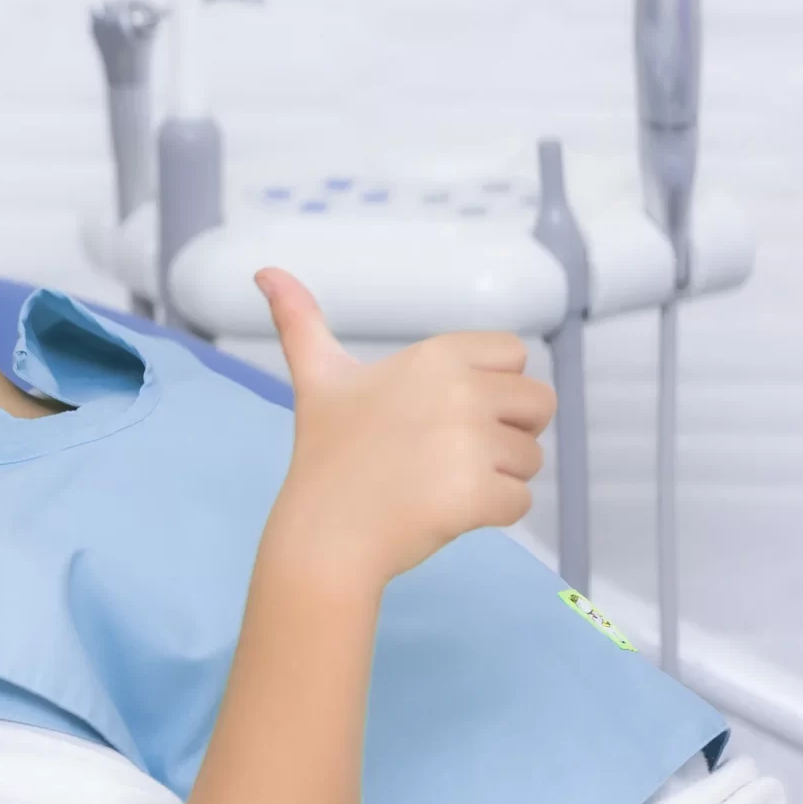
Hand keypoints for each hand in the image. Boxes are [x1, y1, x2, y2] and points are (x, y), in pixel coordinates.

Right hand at [256, 268, 556, 589]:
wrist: (324, 532)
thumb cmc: (327, 453)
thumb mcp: (318, 378)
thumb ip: (301, 321)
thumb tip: (265, 271)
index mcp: (434, 357)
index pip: (514, 353)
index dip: (493, 385)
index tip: (448, 410)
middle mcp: (459, 391)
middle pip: (537, 403)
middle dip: (507, 432)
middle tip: (450, 453)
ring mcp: (470, 444)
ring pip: (531, 457)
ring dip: (498, 476)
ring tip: (441, 484)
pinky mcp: (480, 494)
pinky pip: (522, 501)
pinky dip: (493, 513)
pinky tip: (446, 512)